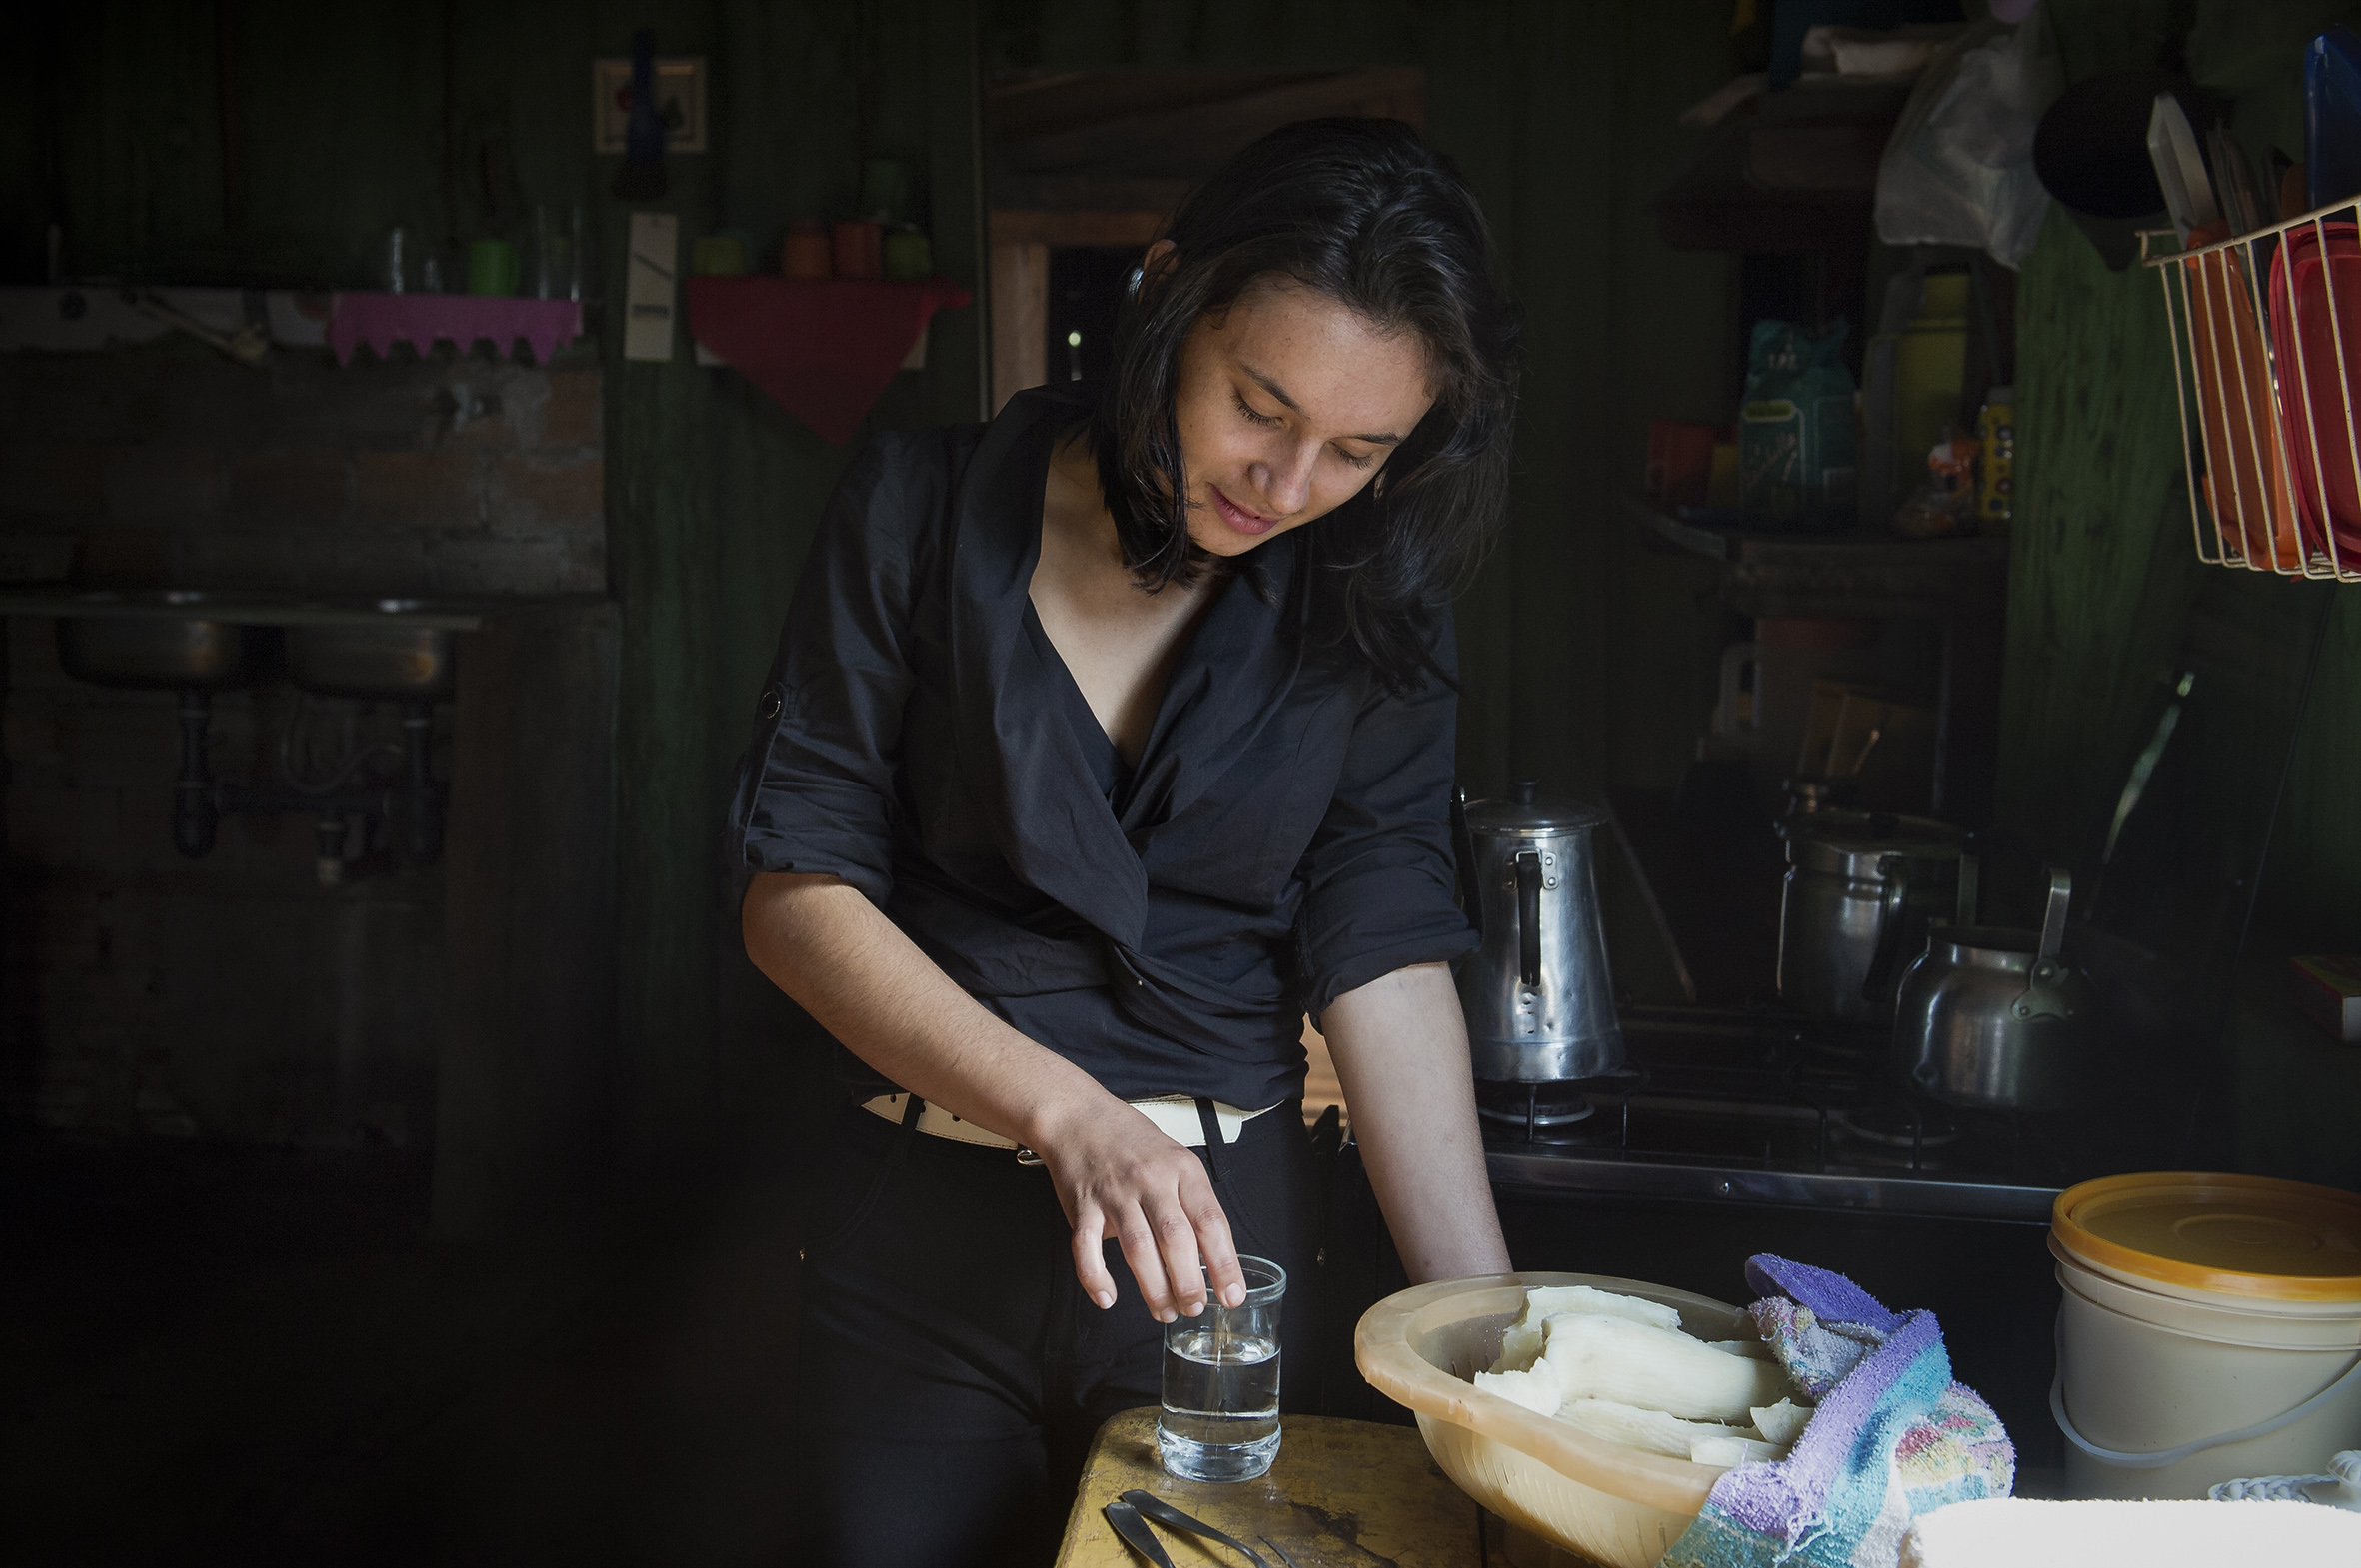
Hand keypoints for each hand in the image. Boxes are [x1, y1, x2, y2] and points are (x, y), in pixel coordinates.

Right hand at [1031, 1094, 1245, 1321]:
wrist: (1078, 1117)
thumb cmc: (1132, 1143)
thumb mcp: (1176, 1160)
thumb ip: (1191, 1203)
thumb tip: (1212, 1258)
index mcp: (1182, 1170)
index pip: (1210, 1221)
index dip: (1225, 1264)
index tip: (1233, 1295)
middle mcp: (1150, 1180)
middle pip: (1176, 1239)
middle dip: (1188, 1283)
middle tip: (1194, 1308)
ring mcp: (1114, 1193)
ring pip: (1138, 1248)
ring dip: (1153, 1287)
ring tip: (1164, 1312)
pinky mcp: (1082, 1206)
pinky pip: (1086, 1248)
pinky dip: (1095, 1277)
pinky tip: (1107, 1299)